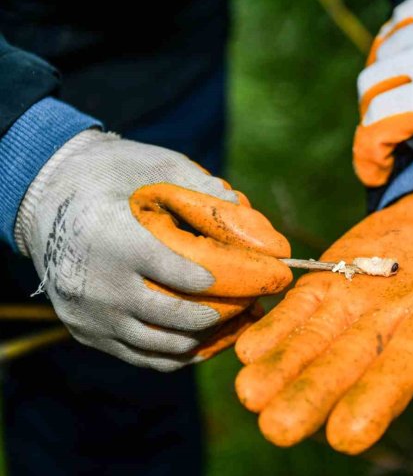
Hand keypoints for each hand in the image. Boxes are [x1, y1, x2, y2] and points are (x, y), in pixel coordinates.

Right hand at [15, 129, 291, 370]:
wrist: (44, 198)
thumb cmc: (109, 175)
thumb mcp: (152, 164)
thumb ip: (199, 187)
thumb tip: (245, 211)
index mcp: (111, 237)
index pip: (177, 272)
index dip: (223, 280)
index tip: (259, 278)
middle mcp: (95, 284)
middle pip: (176, 316)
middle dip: (227, 311)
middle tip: (258, 300)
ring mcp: (89, 315)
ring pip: (165, 345)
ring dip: (211, 336)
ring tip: (242, 318)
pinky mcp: (87, 333)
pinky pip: (146, 358)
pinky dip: (184, 352)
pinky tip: (212, 335)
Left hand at [234, 181, 412, 452]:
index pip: (408, 366)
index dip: (380, 397)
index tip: (348, 436)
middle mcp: (392, 322)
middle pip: (349, 362)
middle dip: (314, 393)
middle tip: (277, 427)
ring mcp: (358, 301)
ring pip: (316, 339)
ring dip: (283, 366)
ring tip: (249, 392)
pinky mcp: (334, 278)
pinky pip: (301, 306)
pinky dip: (274, 326)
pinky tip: (243, 348)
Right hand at [354, 0, 412, 233]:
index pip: (376, 123)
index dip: (367, 156)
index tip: (376, 174)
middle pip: (371, 86)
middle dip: (374, 117)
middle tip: (394, 137)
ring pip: (386, 50)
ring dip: (389, 78)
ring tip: (408, 98)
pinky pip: (406, 19)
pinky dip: (403, 41)